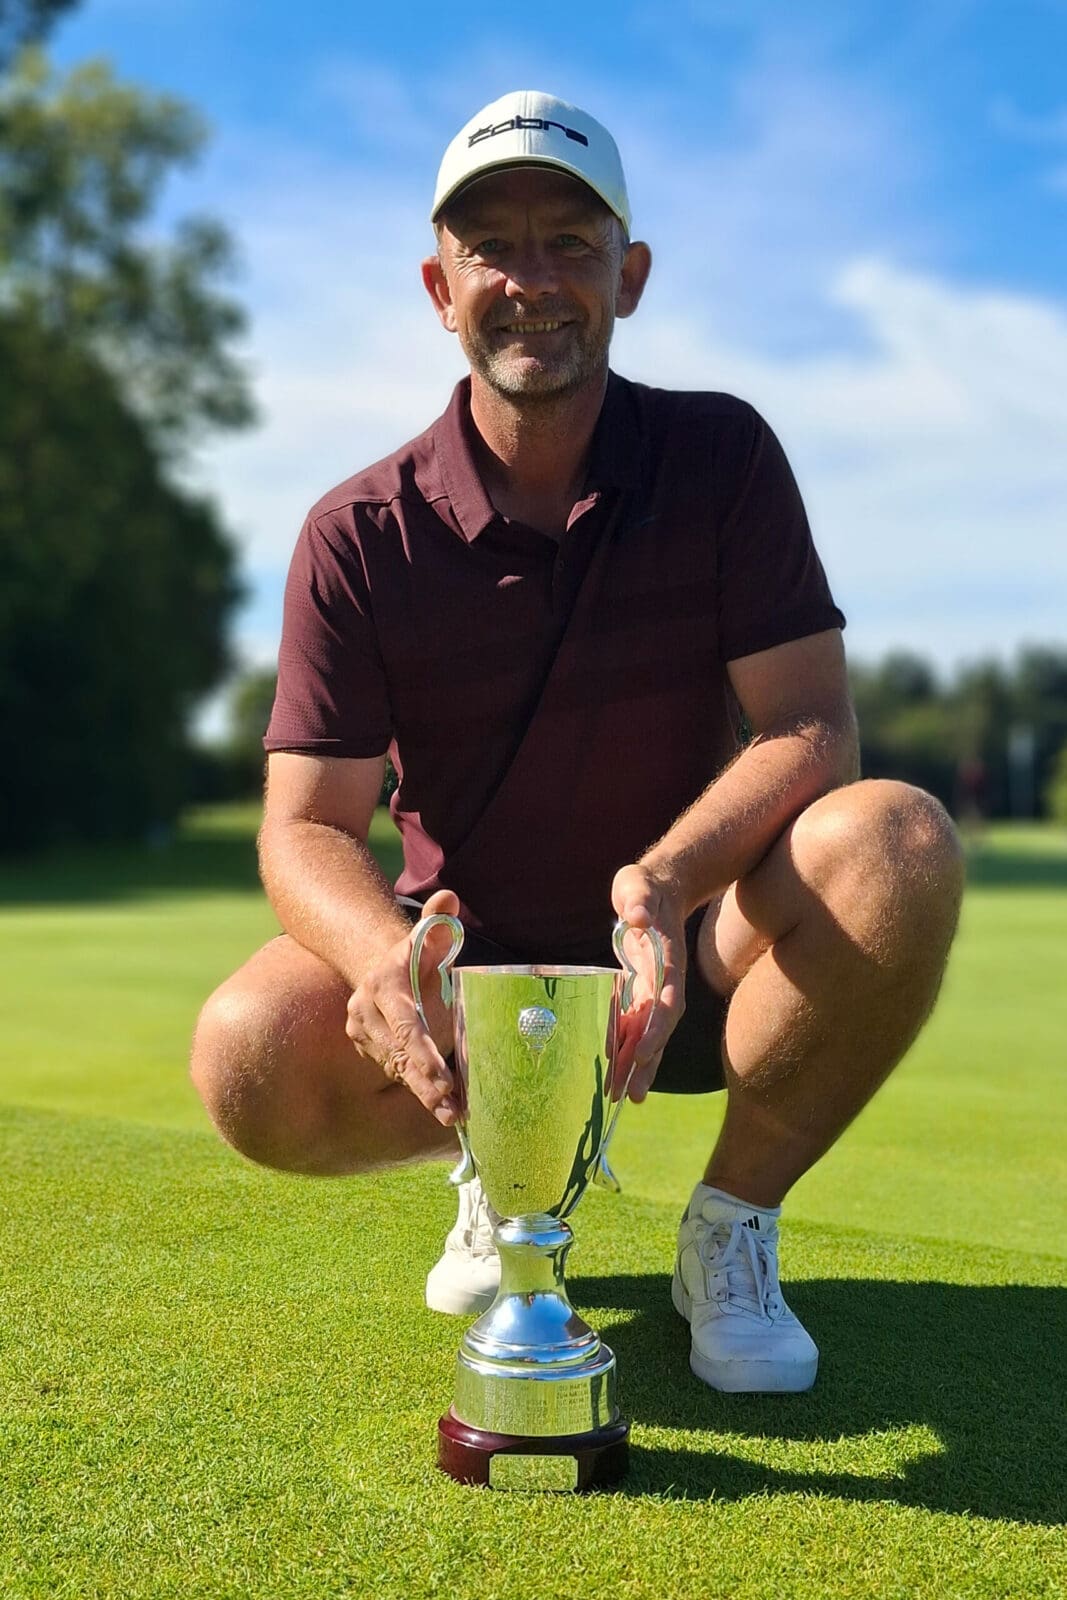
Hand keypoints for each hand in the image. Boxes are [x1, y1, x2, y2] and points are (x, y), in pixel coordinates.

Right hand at [345, 889, 460, 1124]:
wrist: (377, 966)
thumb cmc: (415, 955)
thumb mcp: (427, 937)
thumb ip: (438, 923)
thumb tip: (449, 898)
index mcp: (383, 984)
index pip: (405, 1023)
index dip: (423, 1052)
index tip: (443, 1076)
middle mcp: (366, 1011)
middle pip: (400, 1053)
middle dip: (425, 1082)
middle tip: (451, 1106)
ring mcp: (363, 1032)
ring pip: (397, 1068)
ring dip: (424, 1093)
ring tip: (452, 1113)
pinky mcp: (368, 1048)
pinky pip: (396, 1071)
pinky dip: (419, 1089)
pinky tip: (443, 1108)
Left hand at [610, 864, 686, 1101]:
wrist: (661, 889)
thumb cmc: (644, 887)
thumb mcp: (638, 884)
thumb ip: (638, 898)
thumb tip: (637, 916)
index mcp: (667, 960)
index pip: (665, 1000)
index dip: (655, 1028)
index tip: (643, 1052)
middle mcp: (666, 981)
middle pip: (660, 1028)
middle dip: (647, 1061)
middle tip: (632, 1095)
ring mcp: (657, 988)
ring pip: (650, 1033)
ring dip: (640, 1064)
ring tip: (626, 1097)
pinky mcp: (644, 990)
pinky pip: (639, 1025)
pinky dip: (631, 1049)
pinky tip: (619, 1073)